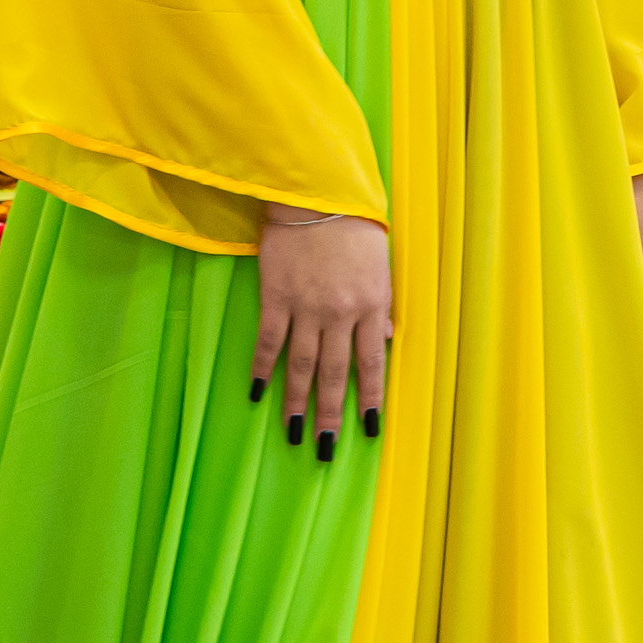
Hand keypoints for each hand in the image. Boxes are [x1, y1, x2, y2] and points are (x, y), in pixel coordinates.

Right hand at [253, 208, 390, 460]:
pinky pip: (269, 340)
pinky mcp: (276, 295)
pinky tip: (258, 392)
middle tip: (325, 449)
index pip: (371, 364)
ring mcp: (305, 306)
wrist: (316, 193)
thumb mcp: (381, 266)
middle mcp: (339, 313)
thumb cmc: (354, 226)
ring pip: (301, 365)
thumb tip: (384, 340)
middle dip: (331, 414)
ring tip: (294, 433)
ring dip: (297, 403)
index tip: (367, 429)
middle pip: (335, 374)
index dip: (369, 399)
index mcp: (370, 305)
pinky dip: (263, 369)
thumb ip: (381, 305)